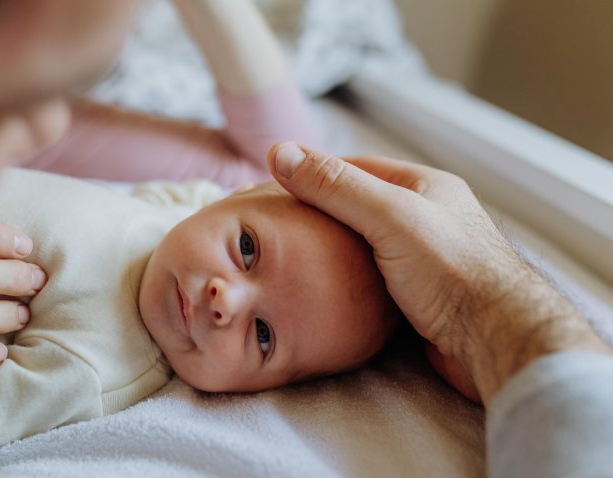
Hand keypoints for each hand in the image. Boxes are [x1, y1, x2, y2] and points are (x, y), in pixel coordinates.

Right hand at [267, 142, 608, 403]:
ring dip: (331, 250)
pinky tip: (323, 287)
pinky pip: (372, 279)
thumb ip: (335, 186)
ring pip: (363, 245)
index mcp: (426, 186)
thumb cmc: (451, 272)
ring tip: (290, 257)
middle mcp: (427, 218)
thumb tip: (279, 152)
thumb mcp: (388, 216)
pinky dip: (346, 280)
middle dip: (319, 214)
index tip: (274, 186)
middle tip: (276, 225)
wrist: (496, 342)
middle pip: (358, 206)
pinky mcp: (420, 296)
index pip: (356, 168)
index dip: (314, 173)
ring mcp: (424, 258)